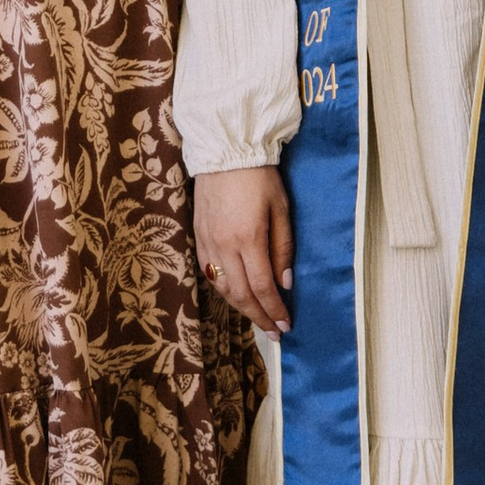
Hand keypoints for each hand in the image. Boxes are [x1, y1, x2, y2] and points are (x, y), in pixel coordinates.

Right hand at [194, 165, 293, 331]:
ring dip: (240, 308)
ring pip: (222, 288)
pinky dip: (223, 290)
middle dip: (259, 317)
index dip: (274, 310)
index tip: (286, 325)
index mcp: (249, 238)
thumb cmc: (260, 177)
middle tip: (274, 332)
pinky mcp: (198, 236)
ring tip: (258, 318)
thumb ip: (283, 248)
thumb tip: (285, 283)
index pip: (261, 287)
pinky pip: (209, 273)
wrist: (225, 151)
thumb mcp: (281, 209)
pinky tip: (235, 296)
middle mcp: (224, 246)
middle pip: (240, 295)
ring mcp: (208, 242)